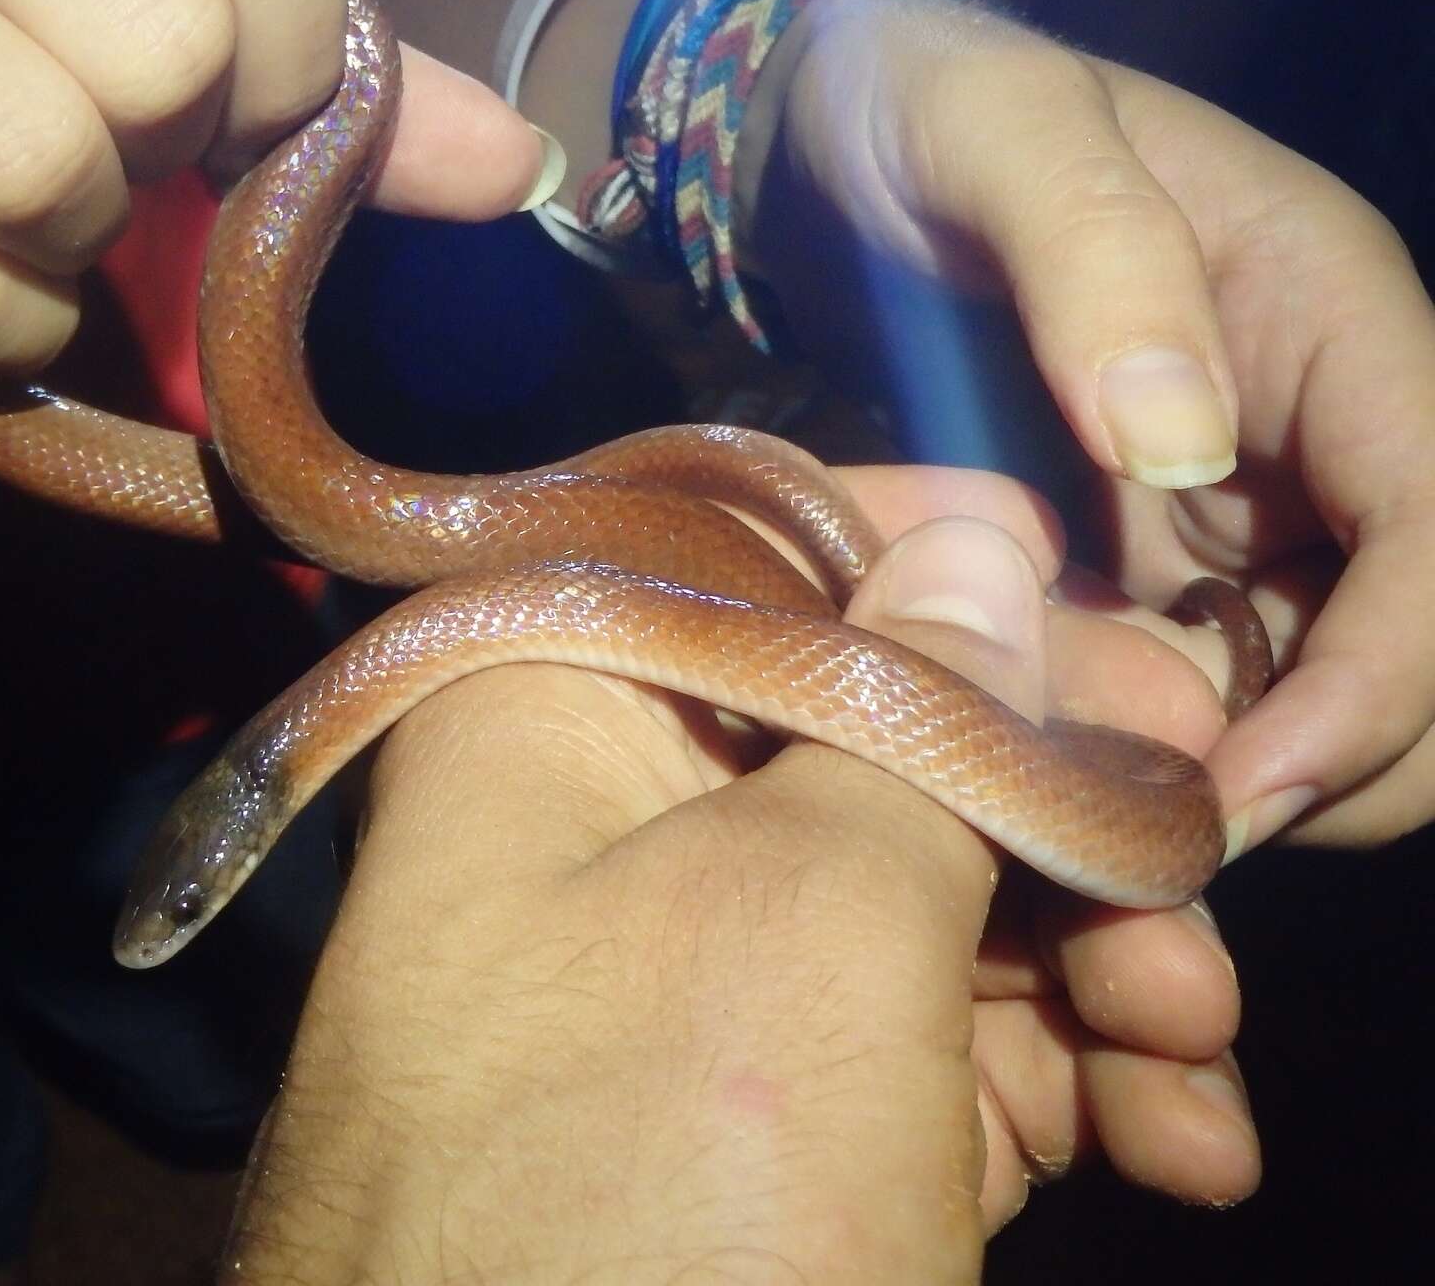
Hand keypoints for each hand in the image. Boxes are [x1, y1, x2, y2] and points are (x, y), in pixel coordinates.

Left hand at [227, 475, 1257, 1283]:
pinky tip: (1169, 1146)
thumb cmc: (645, 1202)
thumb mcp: (805, 925)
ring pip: (918, 911)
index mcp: (546, 719)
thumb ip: (913, 724)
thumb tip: (970, 550)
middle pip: (864, 745)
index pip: (755, 561)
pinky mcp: (743, 1138)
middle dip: (1056, 814)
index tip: (1108, 623)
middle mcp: (590, 834)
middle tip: (1206, 862)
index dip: (942, 574)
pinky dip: (1048, 1090)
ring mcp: (671, 995)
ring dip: (1091, 975)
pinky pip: (914, 1054)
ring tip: (1190, 1072)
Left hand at [773, 0, 1434, 851]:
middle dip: (1346, 756)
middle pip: (1426, 637)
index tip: (1255, 779)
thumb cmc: (915, 102)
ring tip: (1105, 819)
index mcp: (1333, 316)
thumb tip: (1181, 445)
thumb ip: (1093, 256)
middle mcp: (1321, 423)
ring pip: (1329, 683)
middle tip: (1179, 836)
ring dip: (1255, 771)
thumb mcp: (999, 131)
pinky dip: (1161, 743)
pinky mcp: (1161, 551)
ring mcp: (1247, 497)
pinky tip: (1055, 769)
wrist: (827, 139)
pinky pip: (1206, 677)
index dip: (1390, 674)